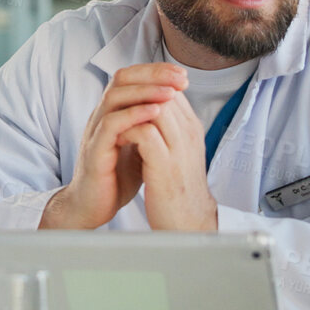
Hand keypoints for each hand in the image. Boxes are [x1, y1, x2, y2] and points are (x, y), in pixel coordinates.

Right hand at [42, 63, 188, 229]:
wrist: (93, 207)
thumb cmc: (116, 178)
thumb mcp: (140, 146)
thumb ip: (151, 127)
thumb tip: (176, 110)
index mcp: (114, 113)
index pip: (132, 78)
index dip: (156, 72)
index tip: (183, 75)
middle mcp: (102, 116)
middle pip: (122, 79)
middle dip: (153, 74)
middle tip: (180, 77)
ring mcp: (96, 132)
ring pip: (115, 97)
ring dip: (145, 91)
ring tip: (170, 92)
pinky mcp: (94, 150)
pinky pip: (110, 124)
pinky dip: (133, 115)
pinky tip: (154, 113)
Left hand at [123, 81, 216, 230]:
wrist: (187, 223)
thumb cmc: (178, 190)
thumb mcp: (178, 153)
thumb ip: (168, 130)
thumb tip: (151, 110)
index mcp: (192, 129)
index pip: (172, 89)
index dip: (148, 86)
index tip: (129, 93)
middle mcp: (189, 134)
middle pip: (165, 91)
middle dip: (138, 91)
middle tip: (117, 100)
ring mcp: (178, 149)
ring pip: (157, 107)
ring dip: (132, 109)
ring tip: (117, 118)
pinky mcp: (164, 165)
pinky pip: (144, 132)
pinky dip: (128, 129)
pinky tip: (118, 138)